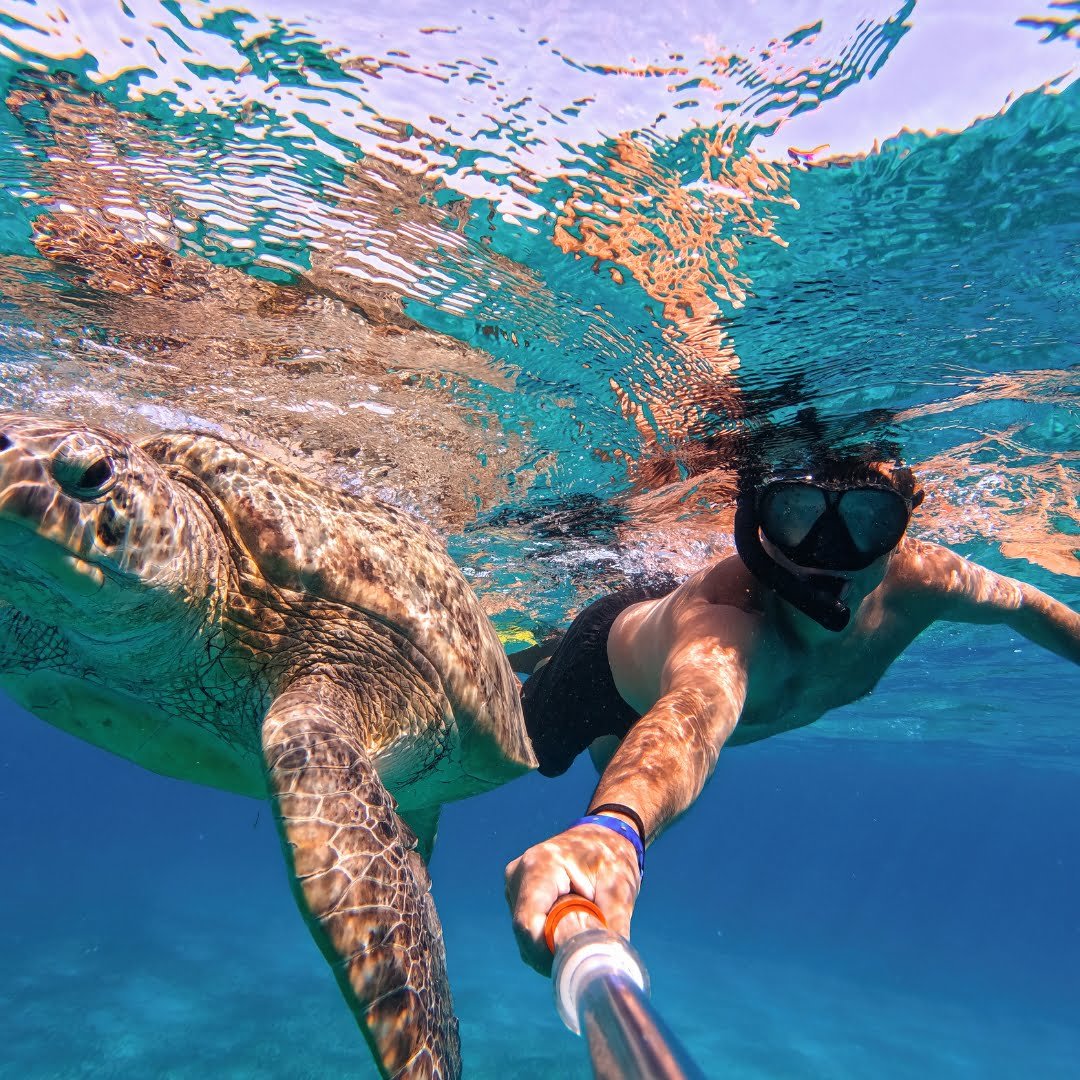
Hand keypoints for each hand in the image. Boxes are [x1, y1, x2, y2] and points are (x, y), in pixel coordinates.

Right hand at [505, 822, 641, 975]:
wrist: (603, 834)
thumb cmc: (612, 856)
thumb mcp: (619, 890)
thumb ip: (614, 928)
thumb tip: (613, 968)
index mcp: (540, 867)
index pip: (527, 923)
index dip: (545, 952)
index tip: (573, 963)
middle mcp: (518, 873)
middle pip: (524, 933)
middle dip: (550, 953)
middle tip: (583, 957)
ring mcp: (514, 883)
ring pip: (523, 934)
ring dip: (548, 947)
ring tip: (579, 938)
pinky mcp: (518, 891)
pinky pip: (526, 927)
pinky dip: (545, 938)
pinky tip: (568, 931)